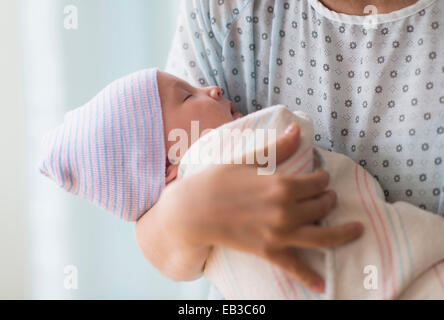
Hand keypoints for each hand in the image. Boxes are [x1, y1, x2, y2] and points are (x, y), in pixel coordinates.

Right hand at [159, 124, 363, 292]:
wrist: (192, 211)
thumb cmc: (216, 181)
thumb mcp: (247, 160)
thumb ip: (277, 149)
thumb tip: (298, 129)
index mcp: (282, 185)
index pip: (318, 182)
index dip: (323, 178)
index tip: (320, 177)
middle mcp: (287, 211)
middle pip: (322, 206)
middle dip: (328, 199)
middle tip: (326, 196)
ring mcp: (280, 234)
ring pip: (323, 237)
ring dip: (343, 233)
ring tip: (357, 229)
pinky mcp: (269, 252)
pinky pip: (295, 267)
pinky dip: (310, 278)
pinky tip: (322, 286)